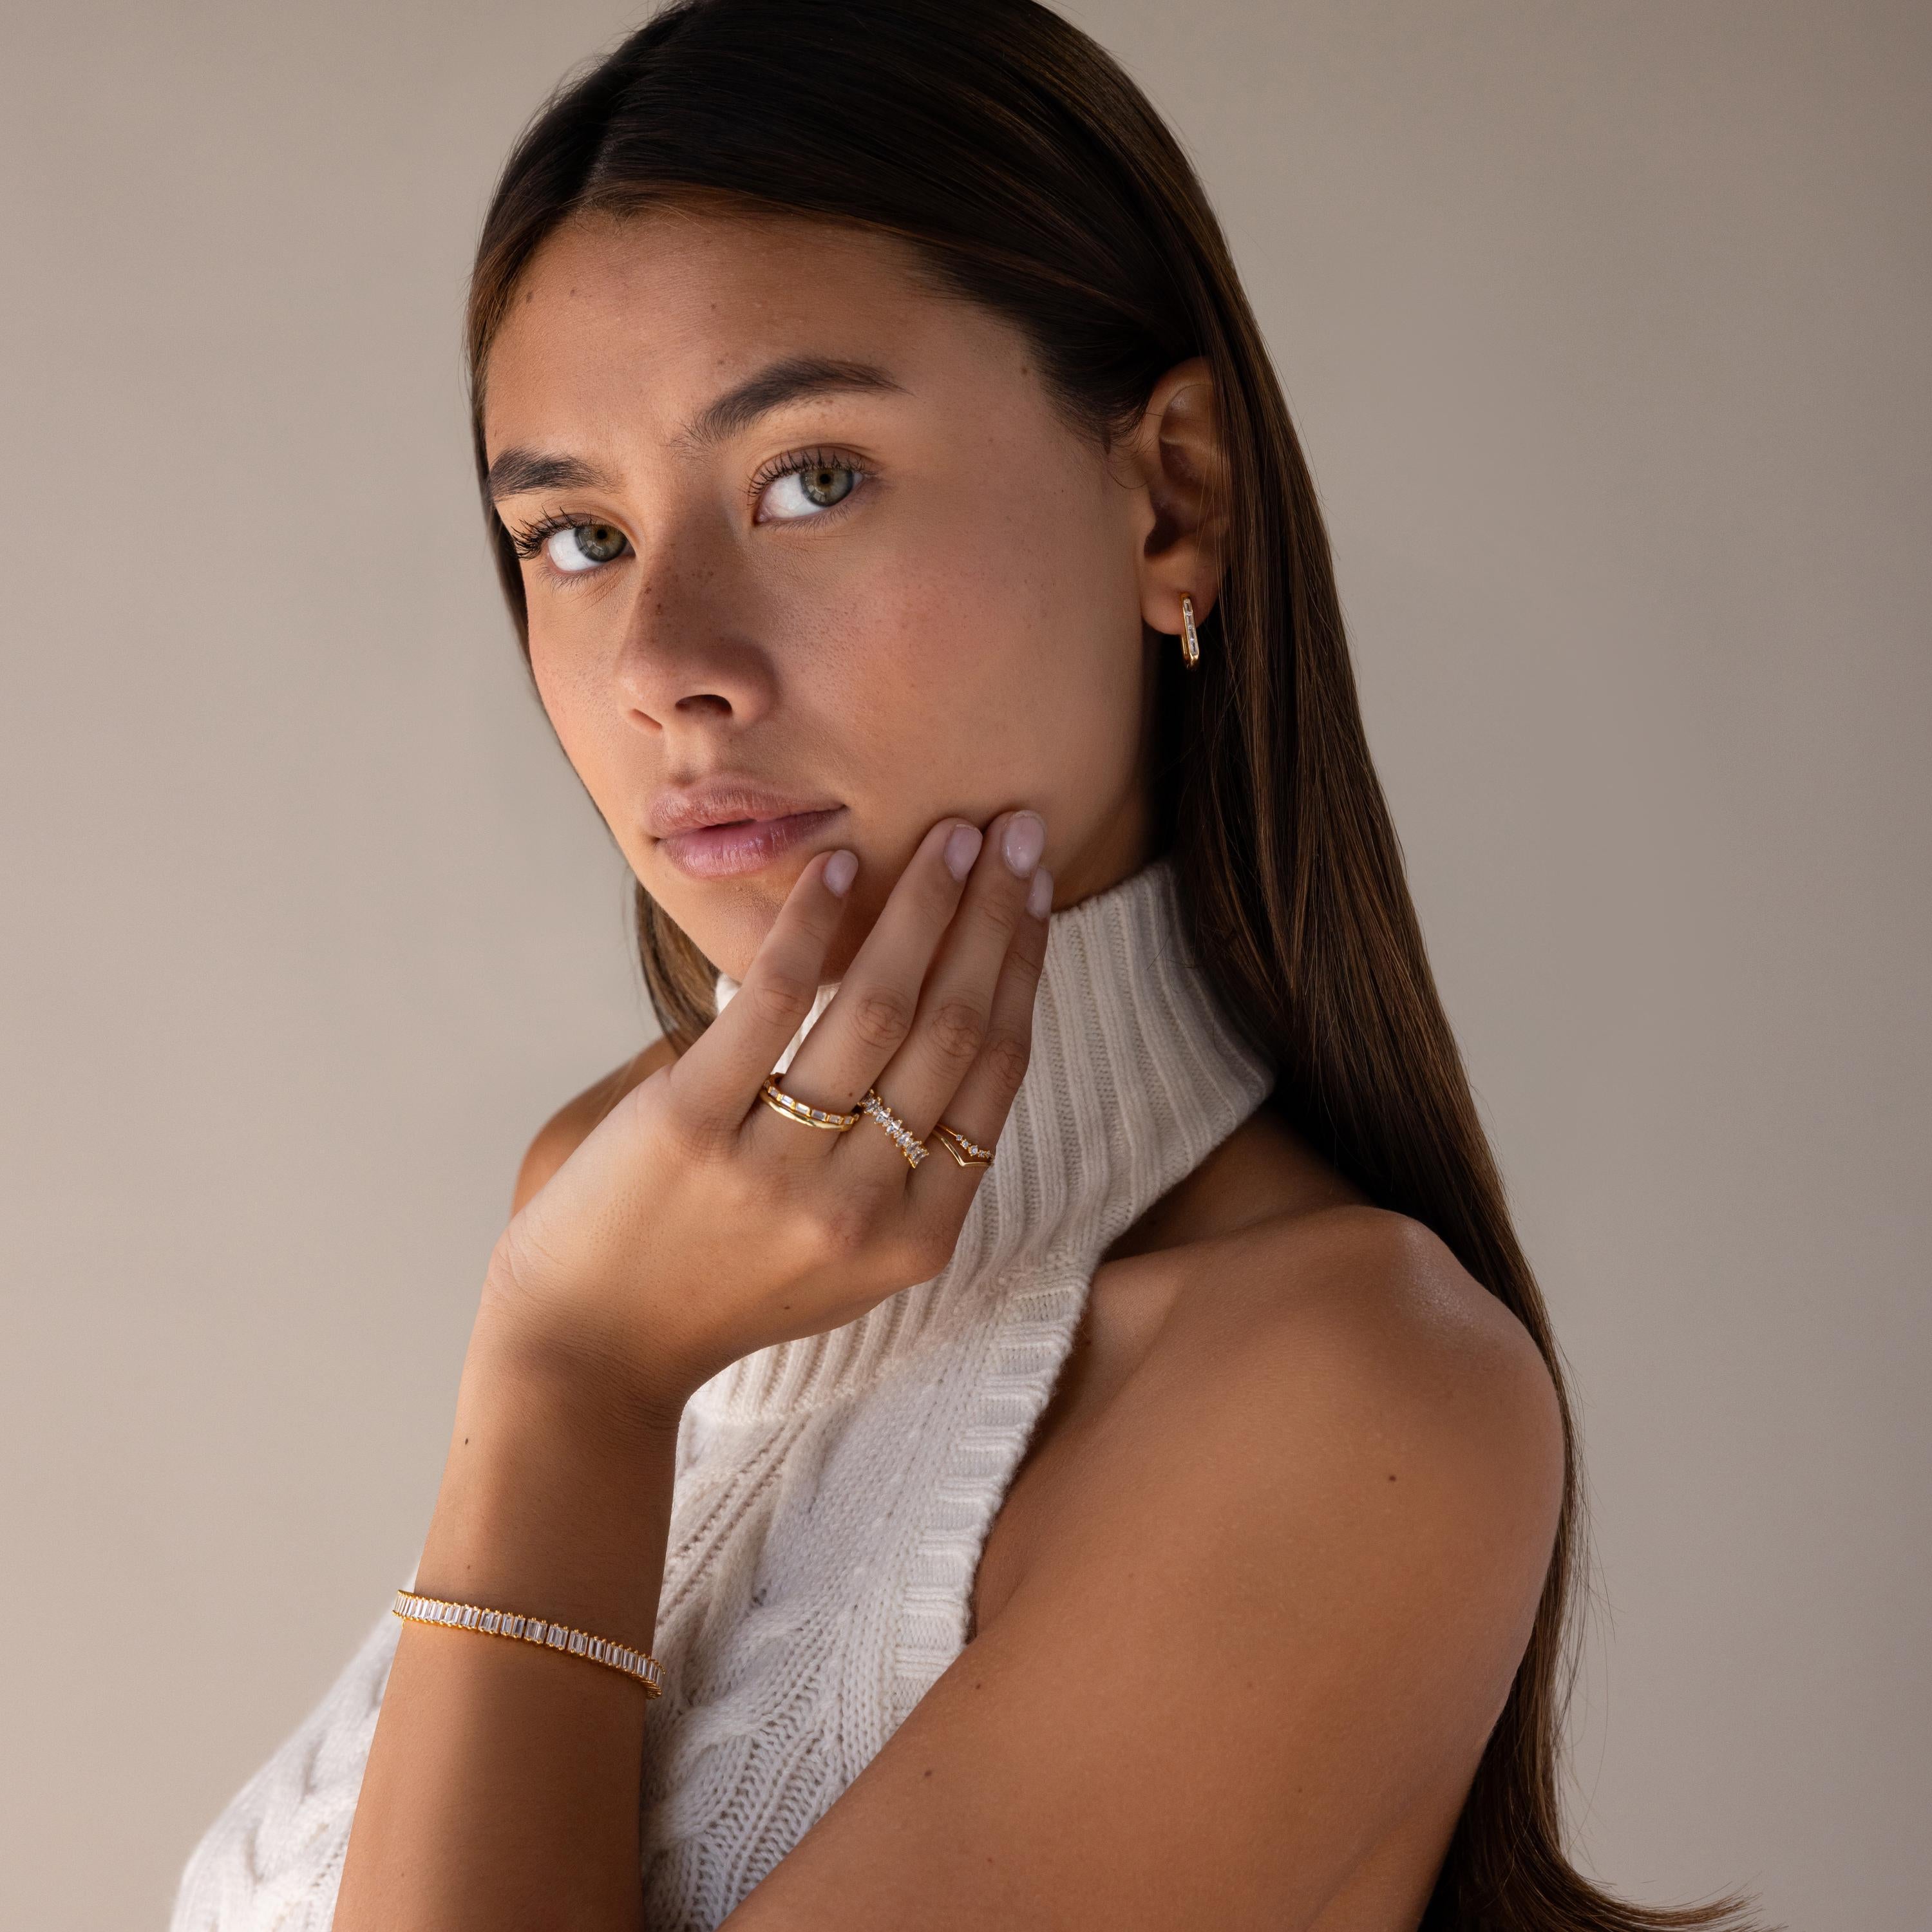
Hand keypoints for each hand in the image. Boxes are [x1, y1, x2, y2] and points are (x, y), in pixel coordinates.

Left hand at [481, 810, 1052, 1427]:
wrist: (590, 1354)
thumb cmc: (717, 1289)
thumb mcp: (845, 1259)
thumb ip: (899, 1163)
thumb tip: (930, 1015)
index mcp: (916, 1239)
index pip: (994, 1076)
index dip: (1022, 970)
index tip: (1033, 893)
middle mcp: (863, 1207)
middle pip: (955, 1030)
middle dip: (994, 917)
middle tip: (1015, 832)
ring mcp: (779, 1170)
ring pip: (884, 1010)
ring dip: (926, 907)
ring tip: (950, 835)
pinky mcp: (693, 1126)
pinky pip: (775, 1000)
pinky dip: (813, 925)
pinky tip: (838, 870)